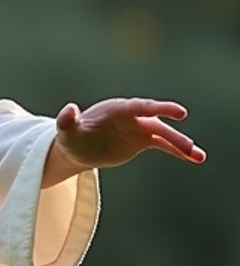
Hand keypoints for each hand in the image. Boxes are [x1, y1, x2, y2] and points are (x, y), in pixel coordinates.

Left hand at [45, 97, 206, 183]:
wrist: (78, 148)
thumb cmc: (71, 137)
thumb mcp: (67, 131)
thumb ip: (67, 121)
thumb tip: (68, 110)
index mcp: (116, 109)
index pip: (138, 107)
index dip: (156, 108)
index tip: (175, 112)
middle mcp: (131, 115)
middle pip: (154, 120)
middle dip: (171, 128)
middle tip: (186, 137)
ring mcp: (139, 127)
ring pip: (164, 134)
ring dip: (180, 144)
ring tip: (197, 156)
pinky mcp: (142, 140)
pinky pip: (164, 145)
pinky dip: (178, 151)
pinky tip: (194, 158)